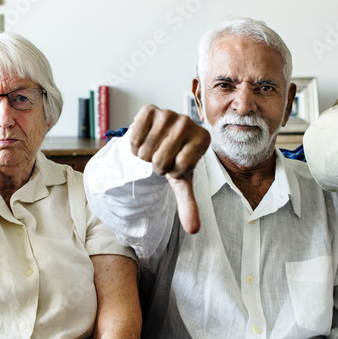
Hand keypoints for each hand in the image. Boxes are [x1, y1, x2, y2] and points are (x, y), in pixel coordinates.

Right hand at [127, 105, 210, 233]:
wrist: (158, 139)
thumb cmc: (174, 159)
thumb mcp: (182, 181)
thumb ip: (188, 204)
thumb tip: (193, 230)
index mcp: (203, 138)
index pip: (179, 167)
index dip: (172, 172)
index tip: (175, 165)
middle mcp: (188, 121)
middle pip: (160, 160)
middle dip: (156, 166)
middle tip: (161, 158)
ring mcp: (168, 112)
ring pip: (146, 151)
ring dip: (144, 156)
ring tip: (153, 149)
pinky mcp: (149, 109)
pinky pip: (134, 137)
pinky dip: (134, 144)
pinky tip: (143, 139)